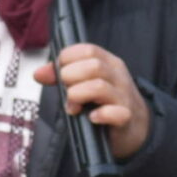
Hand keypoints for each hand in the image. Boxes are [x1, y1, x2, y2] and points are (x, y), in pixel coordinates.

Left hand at [32, 43, 151, 158]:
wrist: (136, 126)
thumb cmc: (108, 102)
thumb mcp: (88, 84)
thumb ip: (63, 76)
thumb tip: (39, 73)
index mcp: (109, 63)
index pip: (88, 50)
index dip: (68, 58)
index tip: (59, 72)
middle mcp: (117, 77)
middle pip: (94, 66)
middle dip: (71, 76)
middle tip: (66, 89)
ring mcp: (123, 96)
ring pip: (100, 86)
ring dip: (79, 95)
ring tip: (73, 106)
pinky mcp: (125, 117)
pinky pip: (115, 113)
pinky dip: (100, 114)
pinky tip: (91, 118)